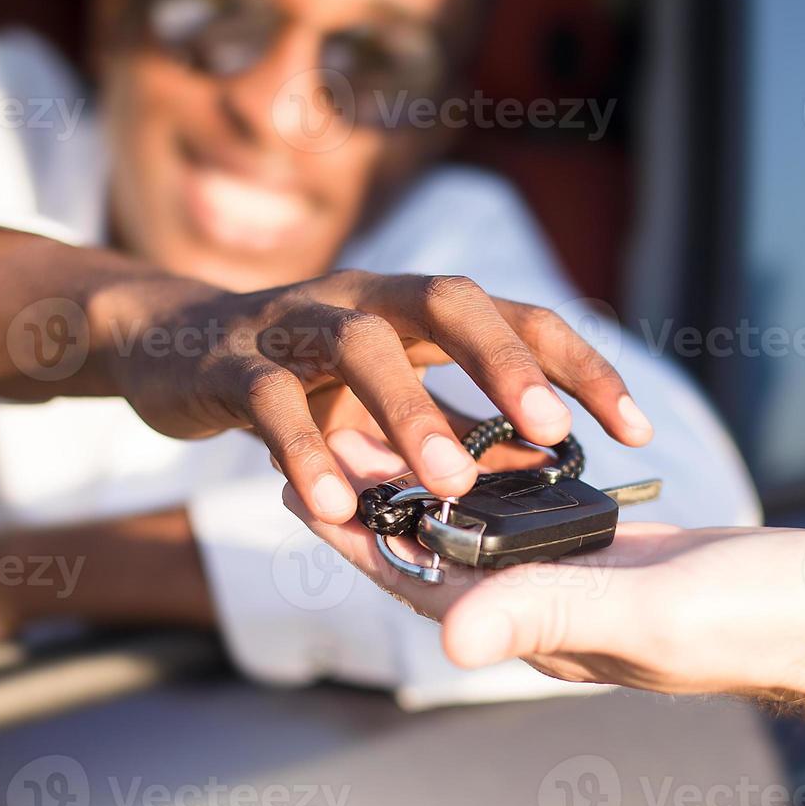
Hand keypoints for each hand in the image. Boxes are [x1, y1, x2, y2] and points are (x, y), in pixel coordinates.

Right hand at [102, 269, 652, 522]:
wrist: (168, 345)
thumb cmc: (297, 374)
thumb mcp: (383, 396)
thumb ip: (453, 423)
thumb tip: (538, 470)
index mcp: (411, 306)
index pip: (513, 315)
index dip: (578, 365)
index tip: (636, 428)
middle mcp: (361, 298)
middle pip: (445, 299)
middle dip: (505, 362)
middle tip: (555, 433)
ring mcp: (292, 322)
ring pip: (360, 348)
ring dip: (410, 412)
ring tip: (451, 484)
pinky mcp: (229, 363)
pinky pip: (272, 401)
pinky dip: (304, 452)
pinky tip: (334, 507)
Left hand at [288, 430, 804, 700]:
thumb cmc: (761, 622)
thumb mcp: (647, 615)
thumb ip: (549, 610)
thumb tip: (449, 635)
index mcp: (541, 630)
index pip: (421, 583)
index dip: (355, 536)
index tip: (296, 485)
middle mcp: (550, 609)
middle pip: (440, 547)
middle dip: (380, 493)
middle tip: (324, 430)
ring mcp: (586, 578)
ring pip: (486, 523)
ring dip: (435, 473)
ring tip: (389, 417)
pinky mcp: (623, 552)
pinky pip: (540, 509)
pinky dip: (504, 470)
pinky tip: (490, 429)